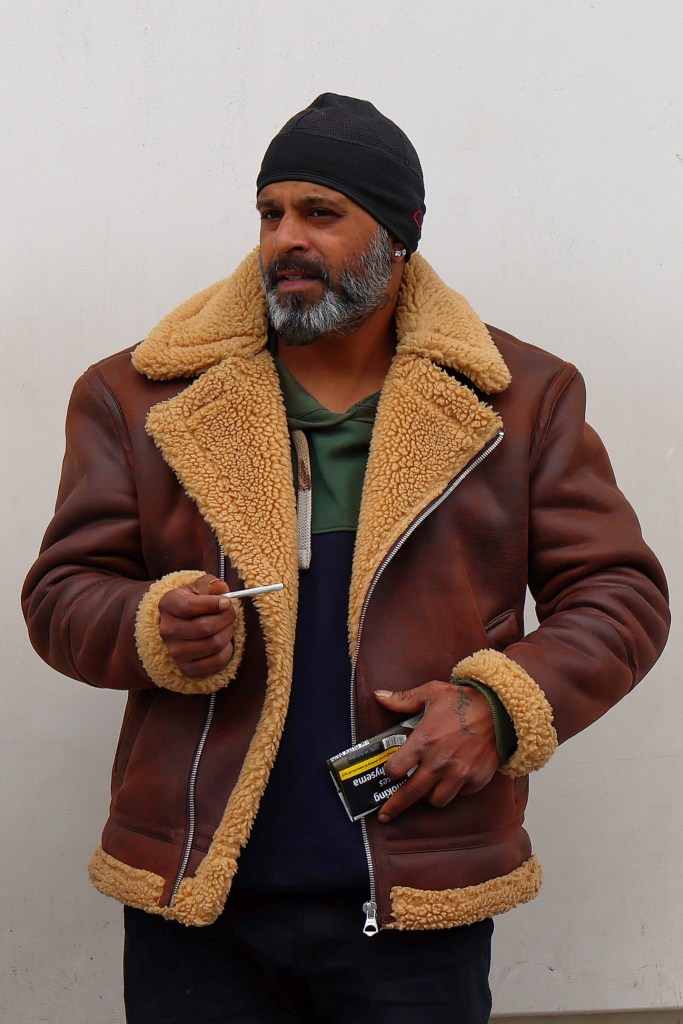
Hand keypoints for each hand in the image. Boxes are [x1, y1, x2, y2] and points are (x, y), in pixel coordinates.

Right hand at [158, 574, 235, 677]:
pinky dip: (227, 650)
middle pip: (206, 627)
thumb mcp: (199, 588)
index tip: (226, 602)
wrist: (183, 626)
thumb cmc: (195, 602)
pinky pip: (217, 660)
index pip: (189, 606)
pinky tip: (223, 642)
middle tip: (230, 613)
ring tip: (226, 626)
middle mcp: (167, 630)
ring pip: (214, 643)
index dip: (212, 604)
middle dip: (226, 618)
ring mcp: (175, 652)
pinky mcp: (187, 668)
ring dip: (228, 632)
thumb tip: (221, 588)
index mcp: (168, 605)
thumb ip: (210, 584)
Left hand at [373, 681, 498, 822]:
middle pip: (410, 794)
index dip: (389, 772)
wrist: (500, 710)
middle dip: (395, 806)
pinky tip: (453, 776)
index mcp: (423, 741)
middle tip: (385, 815)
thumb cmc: (464, 701)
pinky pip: (459, 794)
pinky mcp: (475, 780)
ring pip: (435, 800)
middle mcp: (439, 762)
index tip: (390, 773)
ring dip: (429, 795)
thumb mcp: (431, 693)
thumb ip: (403, 699)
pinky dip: (453, 789)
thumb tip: (379, 696)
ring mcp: (458, 774)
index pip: (395, 769)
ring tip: (429, 785)